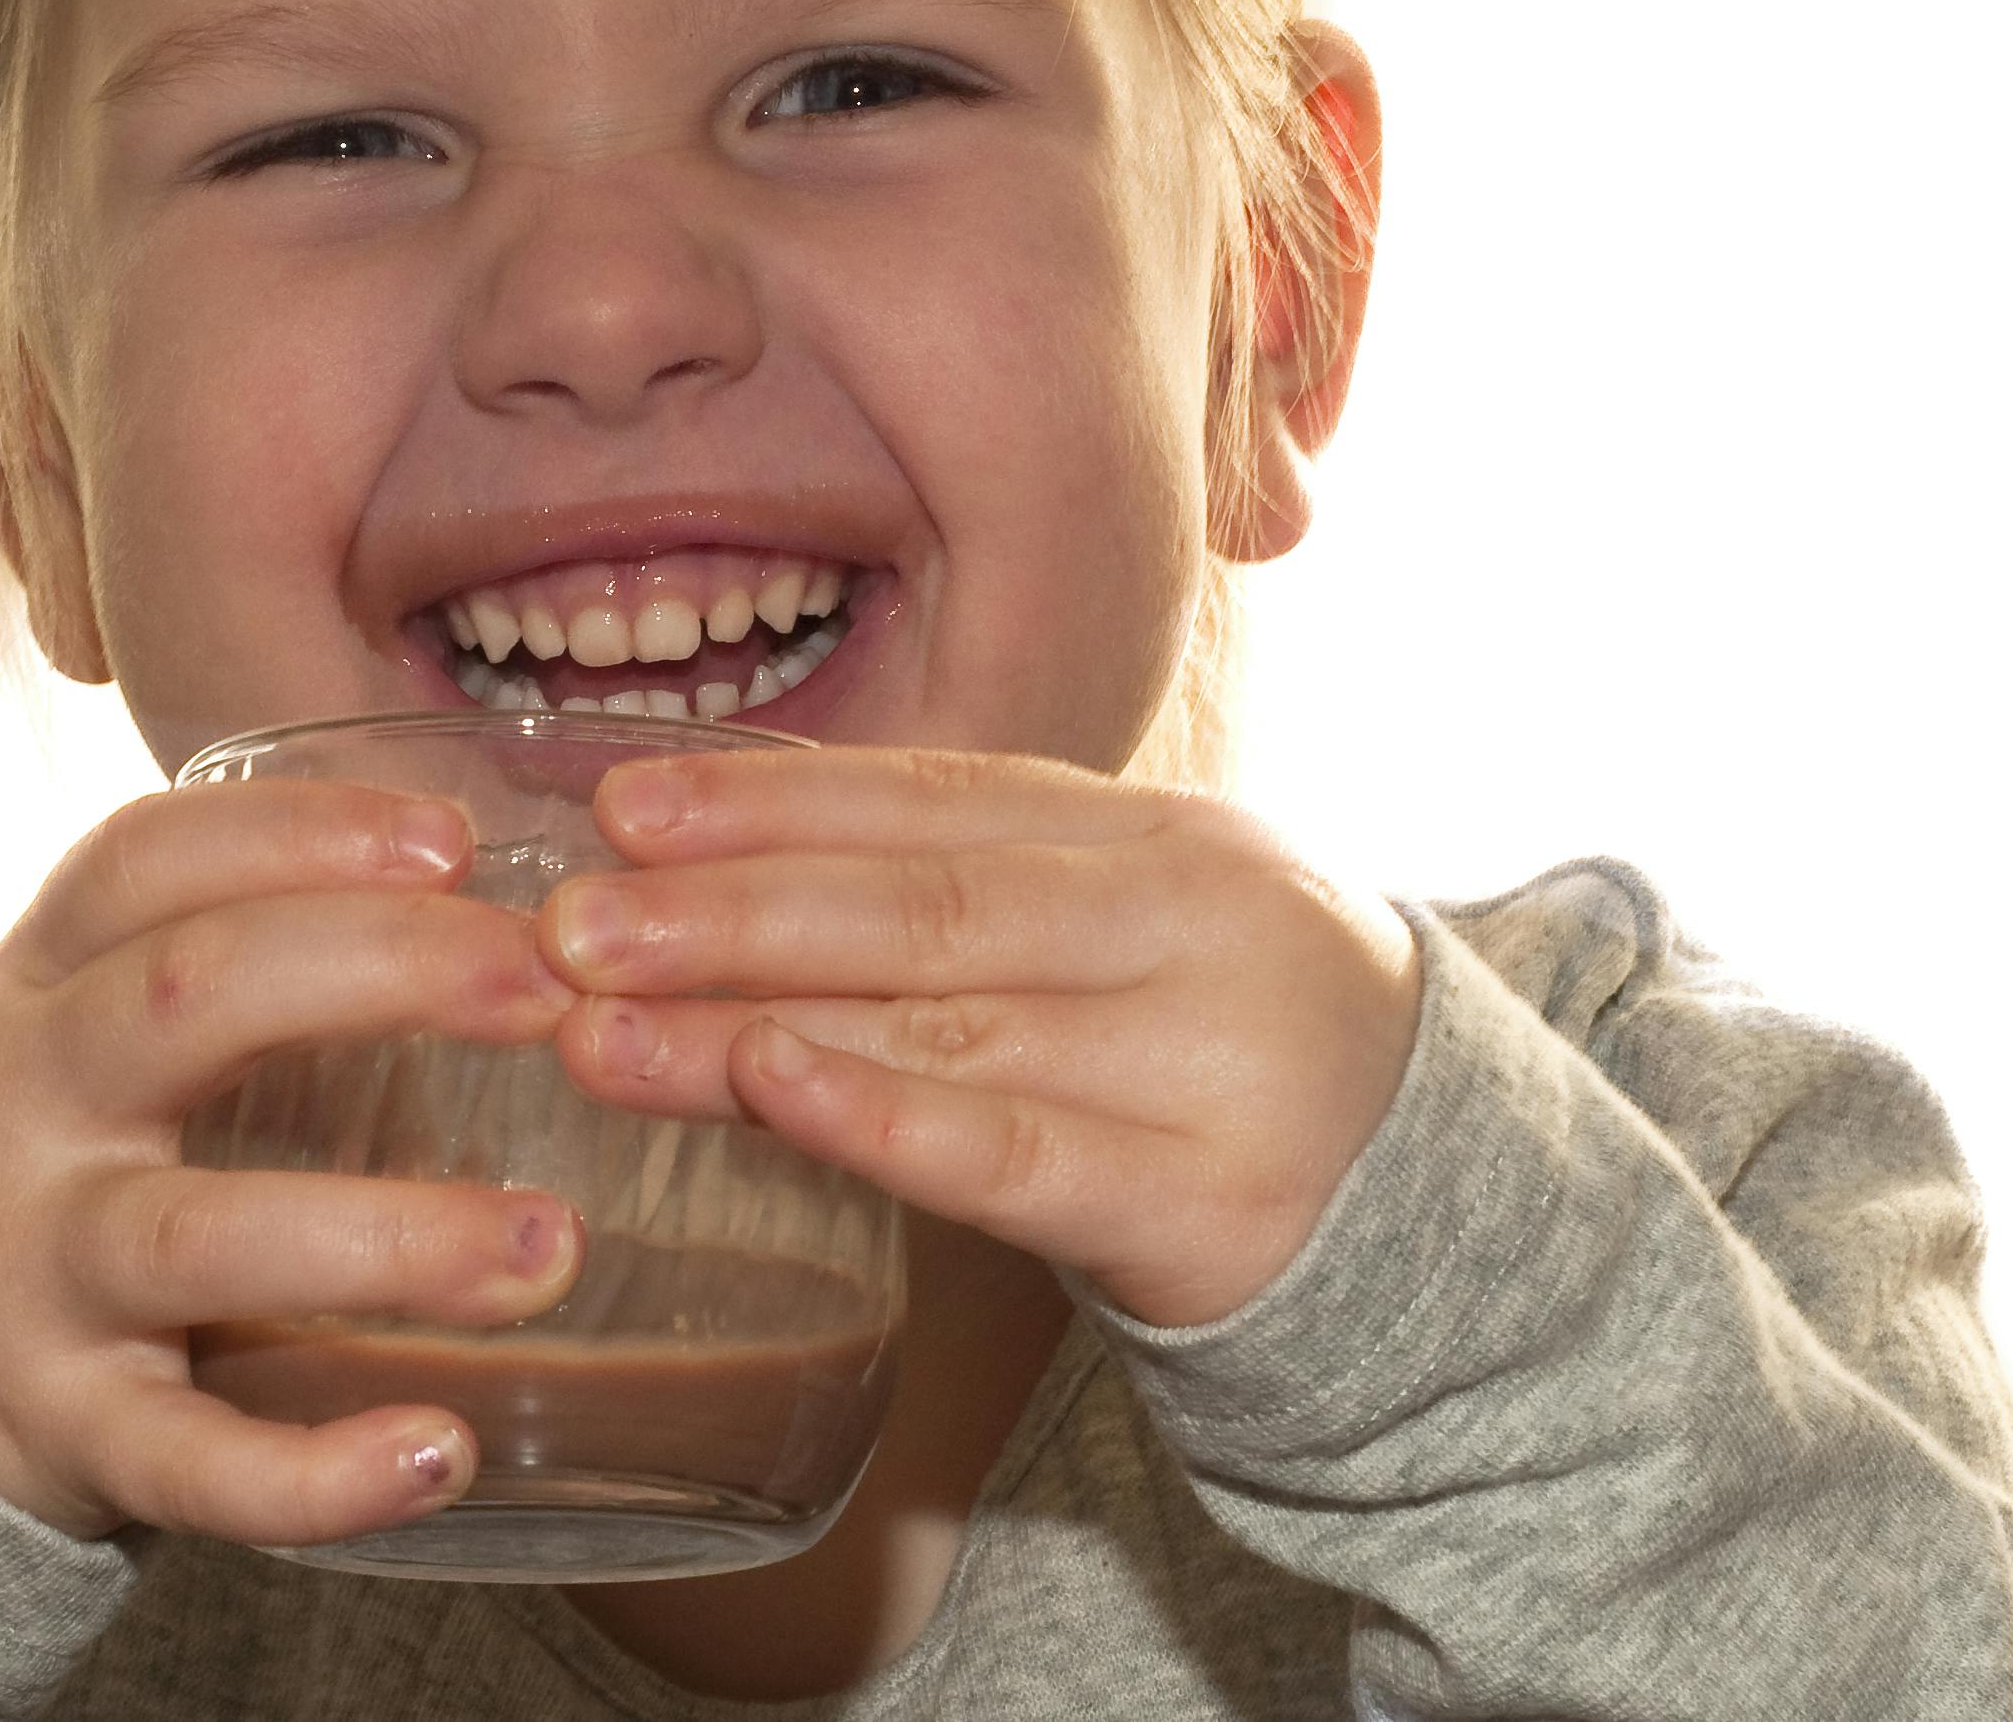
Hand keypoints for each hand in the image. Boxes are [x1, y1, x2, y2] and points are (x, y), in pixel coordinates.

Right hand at [0, 781, 584, 1543]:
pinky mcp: (58, 1429)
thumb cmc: (27, 1145)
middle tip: (552, 990)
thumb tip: (484, 878)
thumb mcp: (66, 1017)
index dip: (300, 833)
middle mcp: (22, 1106)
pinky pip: (187, 1461)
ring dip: (390, 1238)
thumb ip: (217, 949)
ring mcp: (32, 1273)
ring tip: (546, 1246)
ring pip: (200, 1237)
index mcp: (36, 984)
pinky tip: (439, 1455)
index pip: (146, 861)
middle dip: (380, 970)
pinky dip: (314, 1473)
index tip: (454, 837)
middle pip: (187, 999)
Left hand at [538, 748, 1419, 1328]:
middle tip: (564, 918)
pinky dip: (885, 1117)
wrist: (1448, 1215)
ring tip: (594, 1024)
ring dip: (748, 1025)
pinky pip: (1020, 1152)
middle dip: (726, 907)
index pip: (935, 797)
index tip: (616, 805)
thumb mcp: (1117, 944)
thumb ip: (957, 904)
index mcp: (1152, 834)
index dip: (769, 799)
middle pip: (921, 900)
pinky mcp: (1211, 1199)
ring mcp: (1206, 1054)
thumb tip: (699, 879)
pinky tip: (772, 1087)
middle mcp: (1184, 919)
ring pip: (943, 1025)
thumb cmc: (1220, 1063)